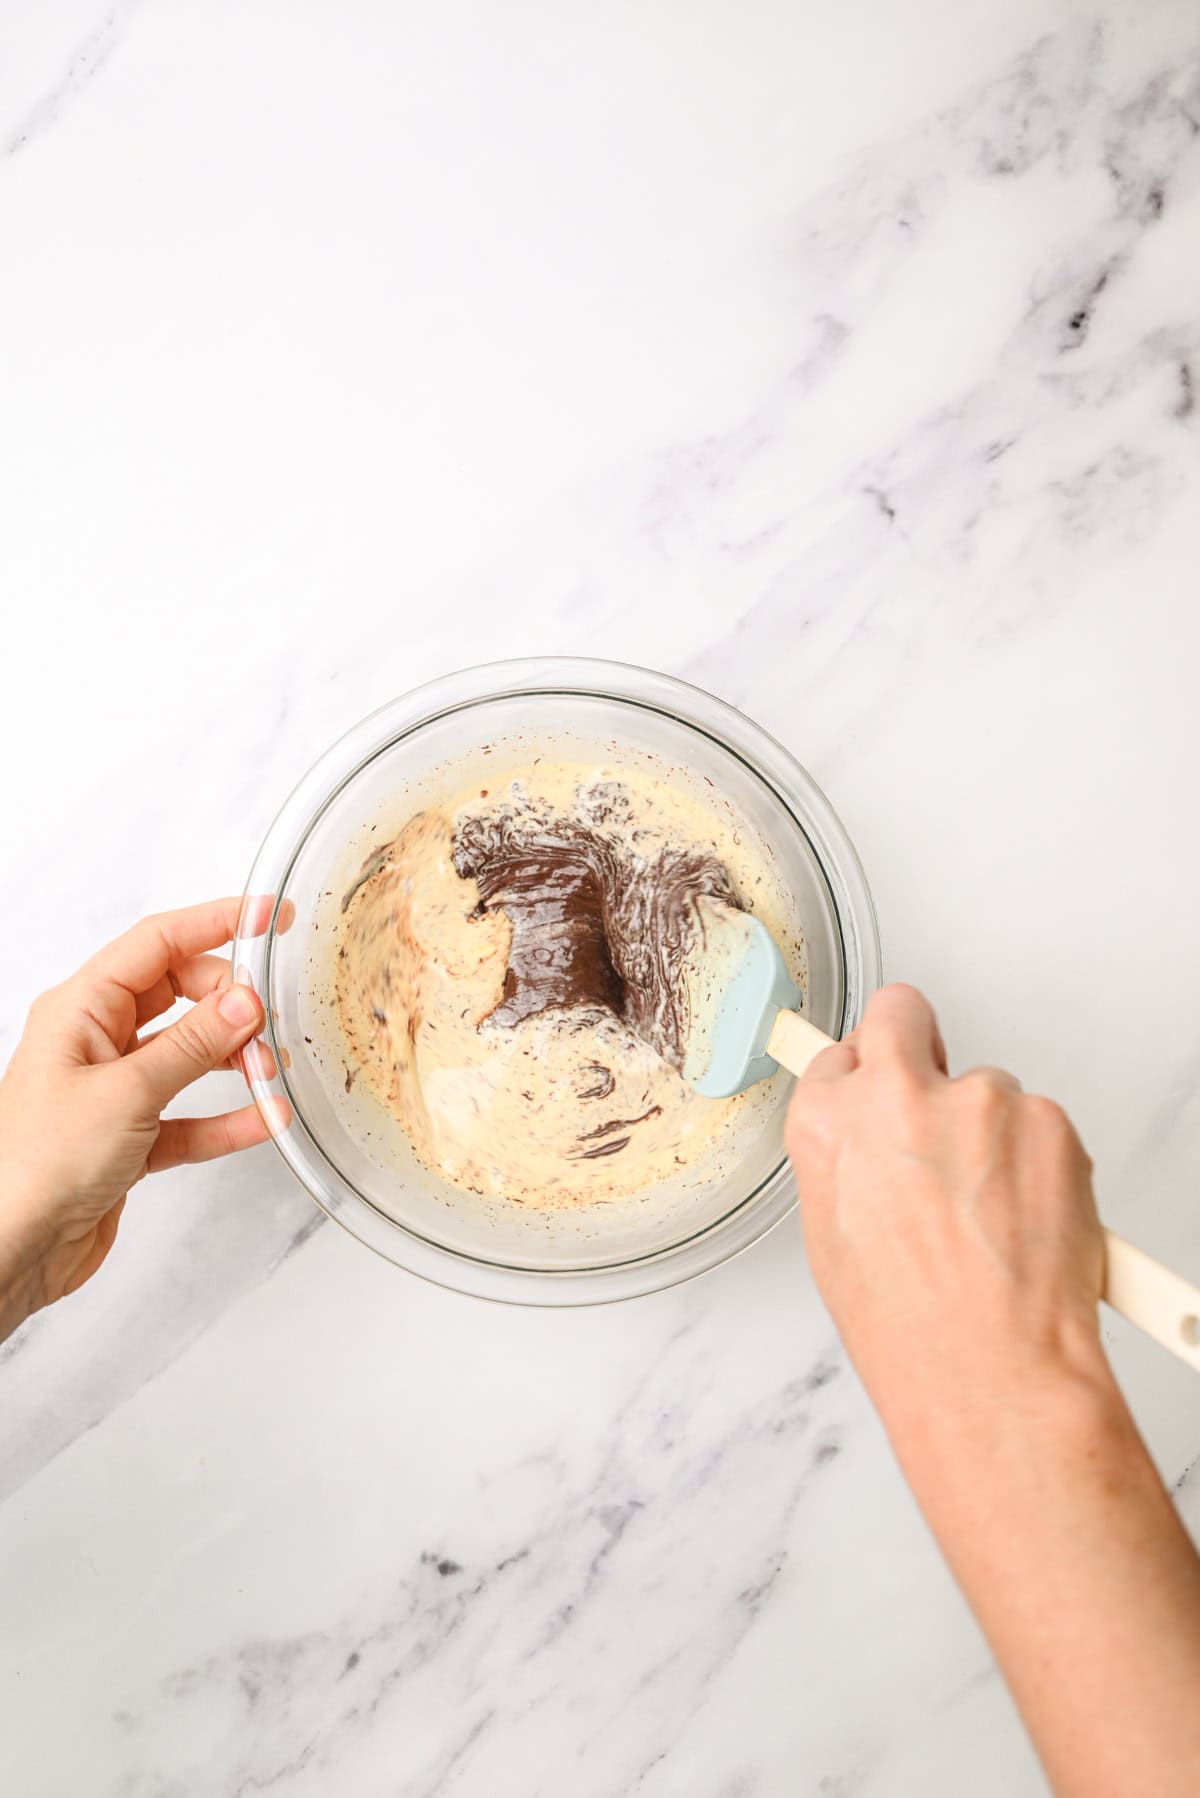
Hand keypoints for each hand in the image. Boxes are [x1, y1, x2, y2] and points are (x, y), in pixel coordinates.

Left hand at [0, 898, 283, 1339]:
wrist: (13, 1249)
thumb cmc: (38, 1164)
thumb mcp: (127, 1093)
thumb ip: (192, 1045)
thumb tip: (243, 1000)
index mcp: (79, 1009)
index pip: (158, 943)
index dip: (215, 923)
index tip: (267, 915)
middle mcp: (95, 1041)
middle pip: (180, 995)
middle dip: (229, 1005)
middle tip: (265, 1024)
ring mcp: (114, 1089)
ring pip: (189, 1055)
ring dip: (234, 1062)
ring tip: (269, 1074)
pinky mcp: (131, 1137)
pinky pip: (191, 1115)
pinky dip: (227, 1118)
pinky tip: (262, 1120)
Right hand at [785, 983, 1109, 1447]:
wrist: (992, 1368)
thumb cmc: (909, 1327)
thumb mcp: (833, 1240)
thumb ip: (847, 1164)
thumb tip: (869, 1146)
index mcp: (828, 1123)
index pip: (840, 1054)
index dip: (865, 1077)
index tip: (880, 1088)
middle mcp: (896, 1095)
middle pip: (902, 1016)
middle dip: (915, 1041)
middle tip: (937, 1098)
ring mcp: (977, 1100)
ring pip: (988, 1090)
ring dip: (992, 1134)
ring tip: (991, 1218)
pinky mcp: (1046, 1118)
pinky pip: (1041, 1125)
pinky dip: (1041, 1164)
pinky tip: (1027, 1223)